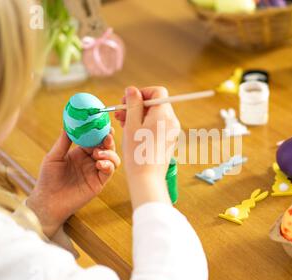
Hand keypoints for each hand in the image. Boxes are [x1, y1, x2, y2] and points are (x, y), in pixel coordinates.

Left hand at [27, 131, 119, 237]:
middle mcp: (90, 160)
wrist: (48, 201)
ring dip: (109, 153)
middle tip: (106, 136)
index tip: (102, 123)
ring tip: (97, 153)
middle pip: (106, 147)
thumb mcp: (53, 157)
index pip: (94, 138)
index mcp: (80, 152)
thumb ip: (63, 142)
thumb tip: (68, 124)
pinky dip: (108, 165)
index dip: (100, 131)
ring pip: (112, 158)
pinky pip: (109, 172)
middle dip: (108, 140)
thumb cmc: (48, 179)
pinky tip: (100, 164)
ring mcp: (96, 171)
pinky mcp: (99, 183)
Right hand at [115, 86, 179, 208]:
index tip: (128, 101)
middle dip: (137, 105)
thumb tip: (132, 90)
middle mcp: (171, 121)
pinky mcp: (168, 140)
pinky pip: (157, 126)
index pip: (158, 91)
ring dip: (138, 115)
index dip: (142, 93)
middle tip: (120, 113)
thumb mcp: (131, 125)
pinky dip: (144, 125)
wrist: (147, 178)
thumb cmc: (138, 153)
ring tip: (122, 123)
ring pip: (154, 115)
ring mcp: (171, 131)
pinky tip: (131, 132)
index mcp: (164, 115)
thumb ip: (132, 104)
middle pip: (155, 103)